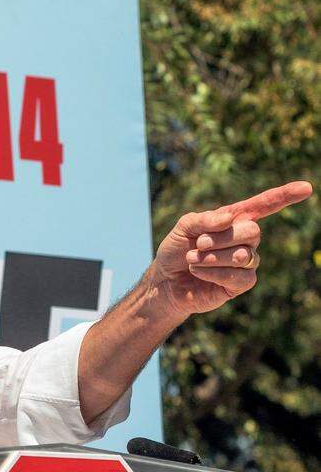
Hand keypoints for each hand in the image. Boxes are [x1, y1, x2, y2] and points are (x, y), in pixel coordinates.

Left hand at [149, 180, 312, 319]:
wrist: (166, 281)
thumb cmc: (176, 250)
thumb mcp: (183, 227)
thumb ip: (203, 219)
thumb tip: (229, 219)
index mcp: (234, 220)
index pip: (264, 206)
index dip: (284, 196)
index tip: (306, 188)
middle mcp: (245, 240)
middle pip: (252, 231)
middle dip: (220, 238)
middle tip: (199, 245)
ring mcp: (246, 262)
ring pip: (243, 255)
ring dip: (212, 257)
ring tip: (192, 259)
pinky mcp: (241, 283)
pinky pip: (238, 276)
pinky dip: (213, 272)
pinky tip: (198, 271)